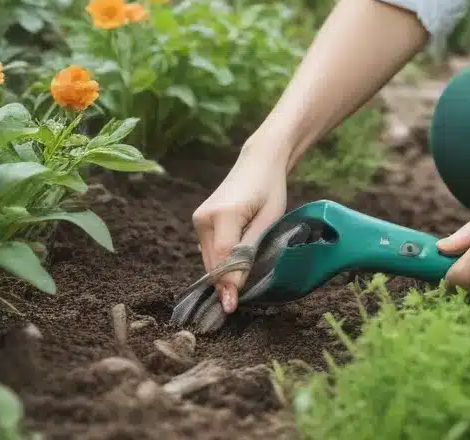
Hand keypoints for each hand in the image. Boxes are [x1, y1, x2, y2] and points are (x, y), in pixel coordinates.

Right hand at [191, 144, 287, 314]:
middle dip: (224, 283)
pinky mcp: (199, 220)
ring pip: (208, 258)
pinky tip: (233, 266)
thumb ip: (249, 252)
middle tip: (235, 305)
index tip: (231, 308)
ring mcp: (199, 218)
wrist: (259, 161)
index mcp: (224, 214)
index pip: (223, 259)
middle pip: (212, 262)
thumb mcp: (268, 220)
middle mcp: (204, 217)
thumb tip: (234, 288)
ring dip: (222, 273)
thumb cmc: (270, 189)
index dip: (228, 284)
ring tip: (237, 288)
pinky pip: (208, 249)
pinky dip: (220, 260)